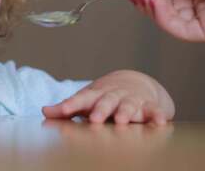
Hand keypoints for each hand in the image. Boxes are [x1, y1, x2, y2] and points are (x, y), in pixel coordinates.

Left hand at [42, 70, 173, 124]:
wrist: (134, 82)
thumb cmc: (103, 97)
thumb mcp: (85, 100)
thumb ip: (66, 108)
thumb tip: (44, 111)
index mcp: (95, 95)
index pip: (81, 99)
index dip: (71, 104)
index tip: (62, 110)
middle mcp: (113, 96)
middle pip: (106, 102)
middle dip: (100, 110)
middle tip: (94, 119)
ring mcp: (131, 100)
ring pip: (128, 106)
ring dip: (125, 112)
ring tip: (122, 121)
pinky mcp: (148, 107)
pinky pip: (153, 111)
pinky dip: (157, 115)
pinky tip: (160, 122)